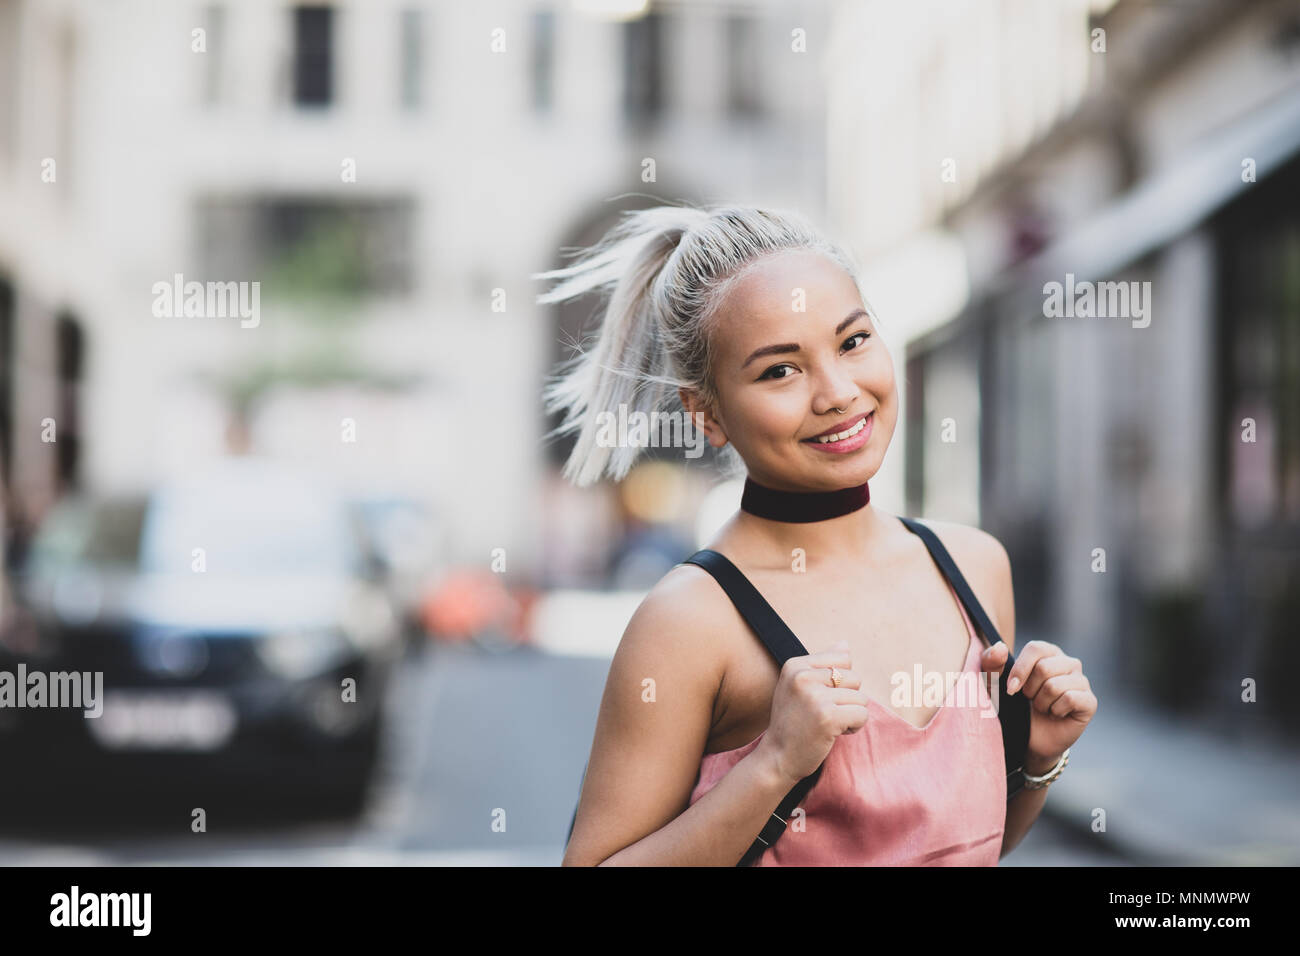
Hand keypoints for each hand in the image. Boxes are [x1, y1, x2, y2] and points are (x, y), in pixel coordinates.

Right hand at [757, 639, 871, 783]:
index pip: (843, 659)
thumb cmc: (791, 722)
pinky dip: (854, 727)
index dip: (840, 682)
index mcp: (795, 664)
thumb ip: (821, 665)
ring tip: (827, 724)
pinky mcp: (828, 717)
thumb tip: (845, 644)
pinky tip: (834, 733)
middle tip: (824, 714)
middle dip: (847, 699)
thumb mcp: (798, 687)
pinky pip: (862, 715)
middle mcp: (803, 676)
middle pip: (855, 678)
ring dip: (850, 715)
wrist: (777, 758)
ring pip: (861, 698)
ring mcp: (815, 696)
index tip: (820, 698)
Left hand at [1002, 640, 1096, 770]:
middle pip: (1044, 668)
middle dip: (1030, 690)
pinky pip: (1070, 699)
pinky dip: (1055, 710)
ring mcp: (1081, 682)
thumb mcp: (994, 684)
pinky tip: (1055, 714)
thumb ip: (991, 663)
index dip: (1020, 669)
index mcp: (1047, 653)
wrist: (1028, 738)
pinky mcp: (1089, 701)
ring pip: (1055, 685)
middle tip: (1030, 700)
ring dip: (1041, 702)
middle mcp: (1068, 663)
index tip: (1010, 689)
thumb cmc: (1012, 705)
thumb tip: (1000, 647)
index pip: (1035, 649)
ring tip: (1042, 707)